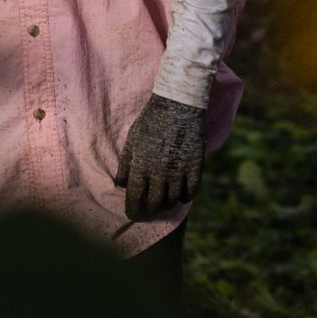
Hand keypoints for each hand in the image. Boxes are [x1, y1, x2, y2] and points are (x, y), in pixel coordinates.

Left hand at [118, 94, 205, 219]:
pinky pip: (191, 192)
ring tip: (165, 202)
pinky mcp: (195, 166)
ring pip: (173, 201)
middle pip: (155, 204)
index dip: (133, 210)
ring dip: (168, 204)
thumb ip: (126, 165)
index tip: (133, 214)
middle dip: (150, 211)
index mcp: (140, 166)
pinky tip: (182, 195)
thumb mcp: (132, 141)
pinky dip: (186, 197)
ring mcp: (179, 170)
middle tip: (150, 210)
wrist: (178, 104)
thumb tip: (121, 185)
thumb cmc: (151, 122)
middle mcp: (159, 172)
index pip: (135, 198)